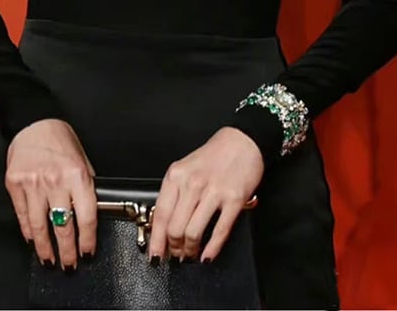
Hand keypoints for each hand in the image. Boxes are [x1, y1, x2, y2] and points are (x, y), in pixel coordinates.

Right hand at [5, 118, 96, 268]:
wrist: (33, 122)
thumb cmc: (61, 140)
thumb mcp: (82, 159)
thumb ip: (85, 186)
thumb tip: (90, 214)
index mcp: (77, 175)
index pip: (86, 216)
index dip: (87, 239)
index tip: (88, 251)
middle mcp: (55, 181)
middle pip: (63, 226)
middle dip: (68, 251)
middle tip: (70, 264)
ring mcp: (33, 184)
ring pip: (40, 226)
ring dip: (46, 248)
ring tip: (50, 260)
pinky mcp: (15, 184)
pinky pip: (22, 215)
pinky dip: (28, 231)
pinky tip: (33, 240)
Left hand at [148, 127, 263, 263]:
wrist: (241, 141)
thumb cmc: (213, 156)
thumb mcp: (185, 168)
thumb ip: (174, 193)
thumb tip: (163, 224)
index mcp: (177, 175)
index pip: (160, 214)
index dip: (156, 240)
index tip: (154, 254)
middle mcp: (192, 183)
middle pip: (175, 228)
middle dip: (173, 248)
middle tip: (175, 255)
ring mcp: (214, 192)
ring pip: (193, 233)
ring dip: (190, 251)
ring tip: (190, 255)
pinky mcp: (234, 200)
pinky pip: (220, 231)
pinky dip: (212, 249)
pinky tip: (208, 255)